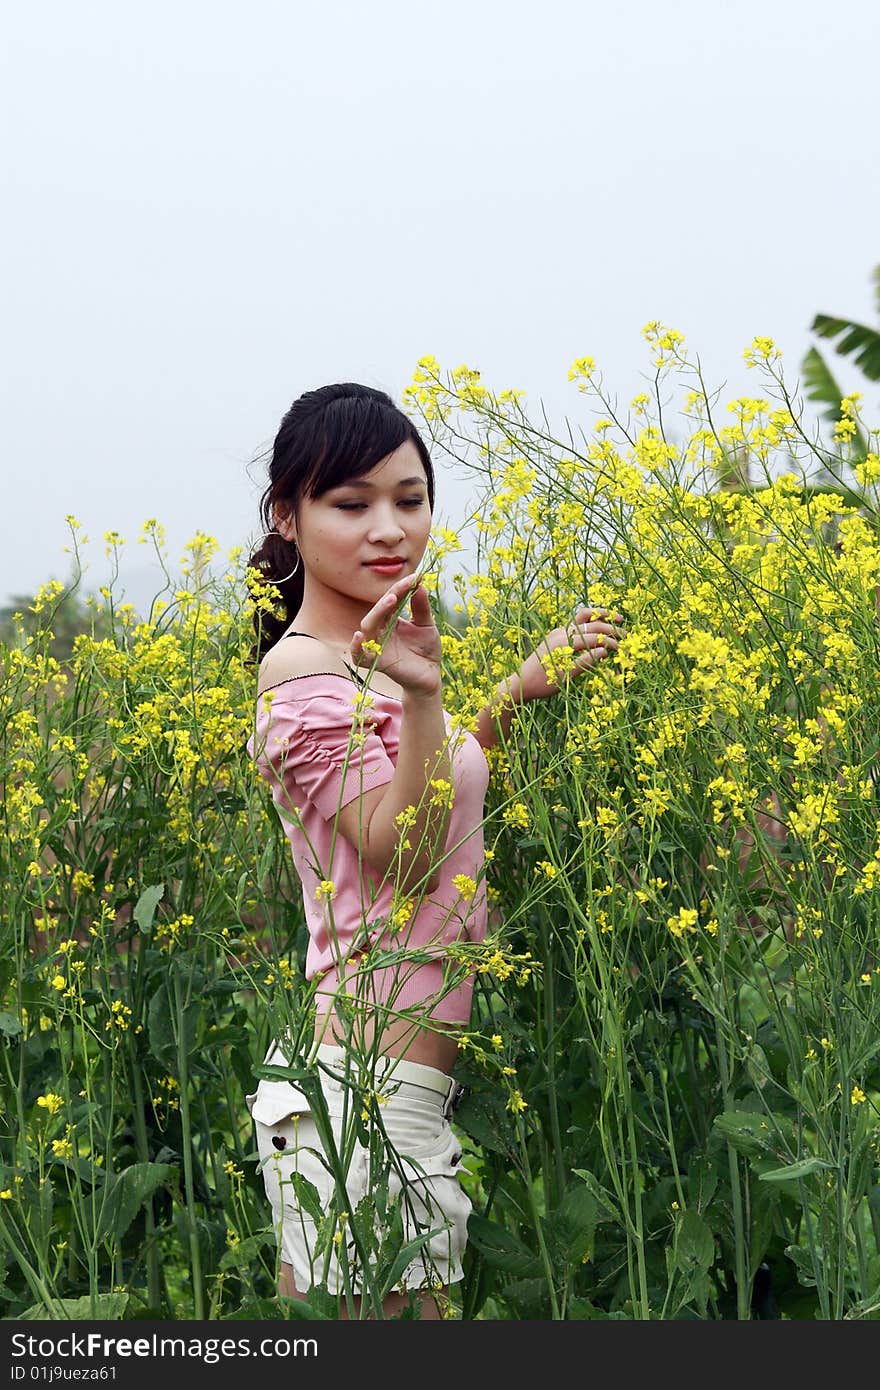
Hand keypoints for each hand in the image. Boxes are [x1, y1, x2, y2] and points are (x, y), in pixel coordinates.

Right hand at [350, 572, 442, 698]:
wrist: (431, 676)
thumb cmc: (426, 651)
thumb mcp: (427, 626)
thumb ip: (421, 607)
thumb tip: (419, 584)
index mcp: (391, 620)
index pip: (391, 599)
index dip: (401, 588)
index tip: (416, 577)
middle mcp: (381, 630)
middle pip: (377, 611)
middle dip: (388, 598)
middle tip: (402, 588)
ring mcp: (377, 646)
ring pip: (367, 627)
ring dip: (376, 613)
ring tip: (390, 600)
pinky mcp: (377, 663)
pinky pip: (359, 656)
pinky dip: (356, 647)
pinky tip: (359, 635)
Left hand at [518, 606, 625, 700]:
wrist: (520, 683)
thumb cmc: (542, 684)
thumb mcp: (565, 677)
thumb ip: (585, 662)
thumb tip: (605, 652)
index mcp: (563, 643)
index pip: (593, 638)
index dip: (609, 643)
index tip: (622, 649)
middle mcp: (560, 632)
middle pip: (590, 625)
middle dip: (610, 628)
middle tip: (626, 634)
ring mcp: (557, 631)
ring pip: (582, 617)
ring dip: (600, 616)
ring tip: (616, 617)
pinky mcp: (555, 634)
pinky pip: (575, 623)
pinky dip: (589, 622)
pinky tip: (599, 626)